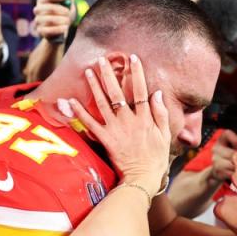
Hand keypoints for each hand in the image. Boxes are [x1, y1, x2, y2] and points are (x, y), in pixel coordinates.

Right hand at [33, 0, 75, 41]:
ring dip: (60, 20)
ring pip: (48, 19)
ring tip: (68, 21)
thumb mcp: (67, 2)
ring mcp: (37, 20)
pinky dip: (57, 29)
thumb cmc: (64, 11)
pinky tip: (65, 28)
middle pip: (46, 7)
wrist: (63, 27)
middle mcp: (37, 10)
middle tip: (68, 12)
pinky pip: (47, 30)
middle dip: (58, 9)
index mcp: (43, 0)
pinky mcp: (39, 31)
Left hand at [67, 55, 169, 192]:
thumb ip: (161, 114)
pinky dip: (80, 112)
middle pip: (118, 93)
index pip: (141, 90)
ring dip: (95, 86)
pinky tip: (71, 101)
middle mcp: (129, 120)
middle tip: (102, 59)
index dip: (137, 73)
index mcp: (145, 118)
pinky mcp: (105, 139)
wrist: (142, 177)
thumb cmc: (156, 157)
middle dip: (110, 74)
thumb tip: (157, 94)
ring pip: (103, 103)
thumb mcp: (165, 135)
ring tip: (88, 71)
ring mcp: (116, 129)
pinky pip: (90, 124)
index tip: (132, 58)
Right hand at [209, 130, 236, 185]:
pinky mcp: (216, 170)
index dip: (236, 140)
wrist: (221, 169)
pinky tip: (234, 171)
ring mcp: (215, 160)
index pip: (227, 133)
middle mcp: (216, 148)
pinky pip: (229, 173)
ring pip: (231, 164)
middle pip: (232, 153)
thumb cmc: (233, 155)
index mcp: (222, 140)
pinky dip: (234, 173)